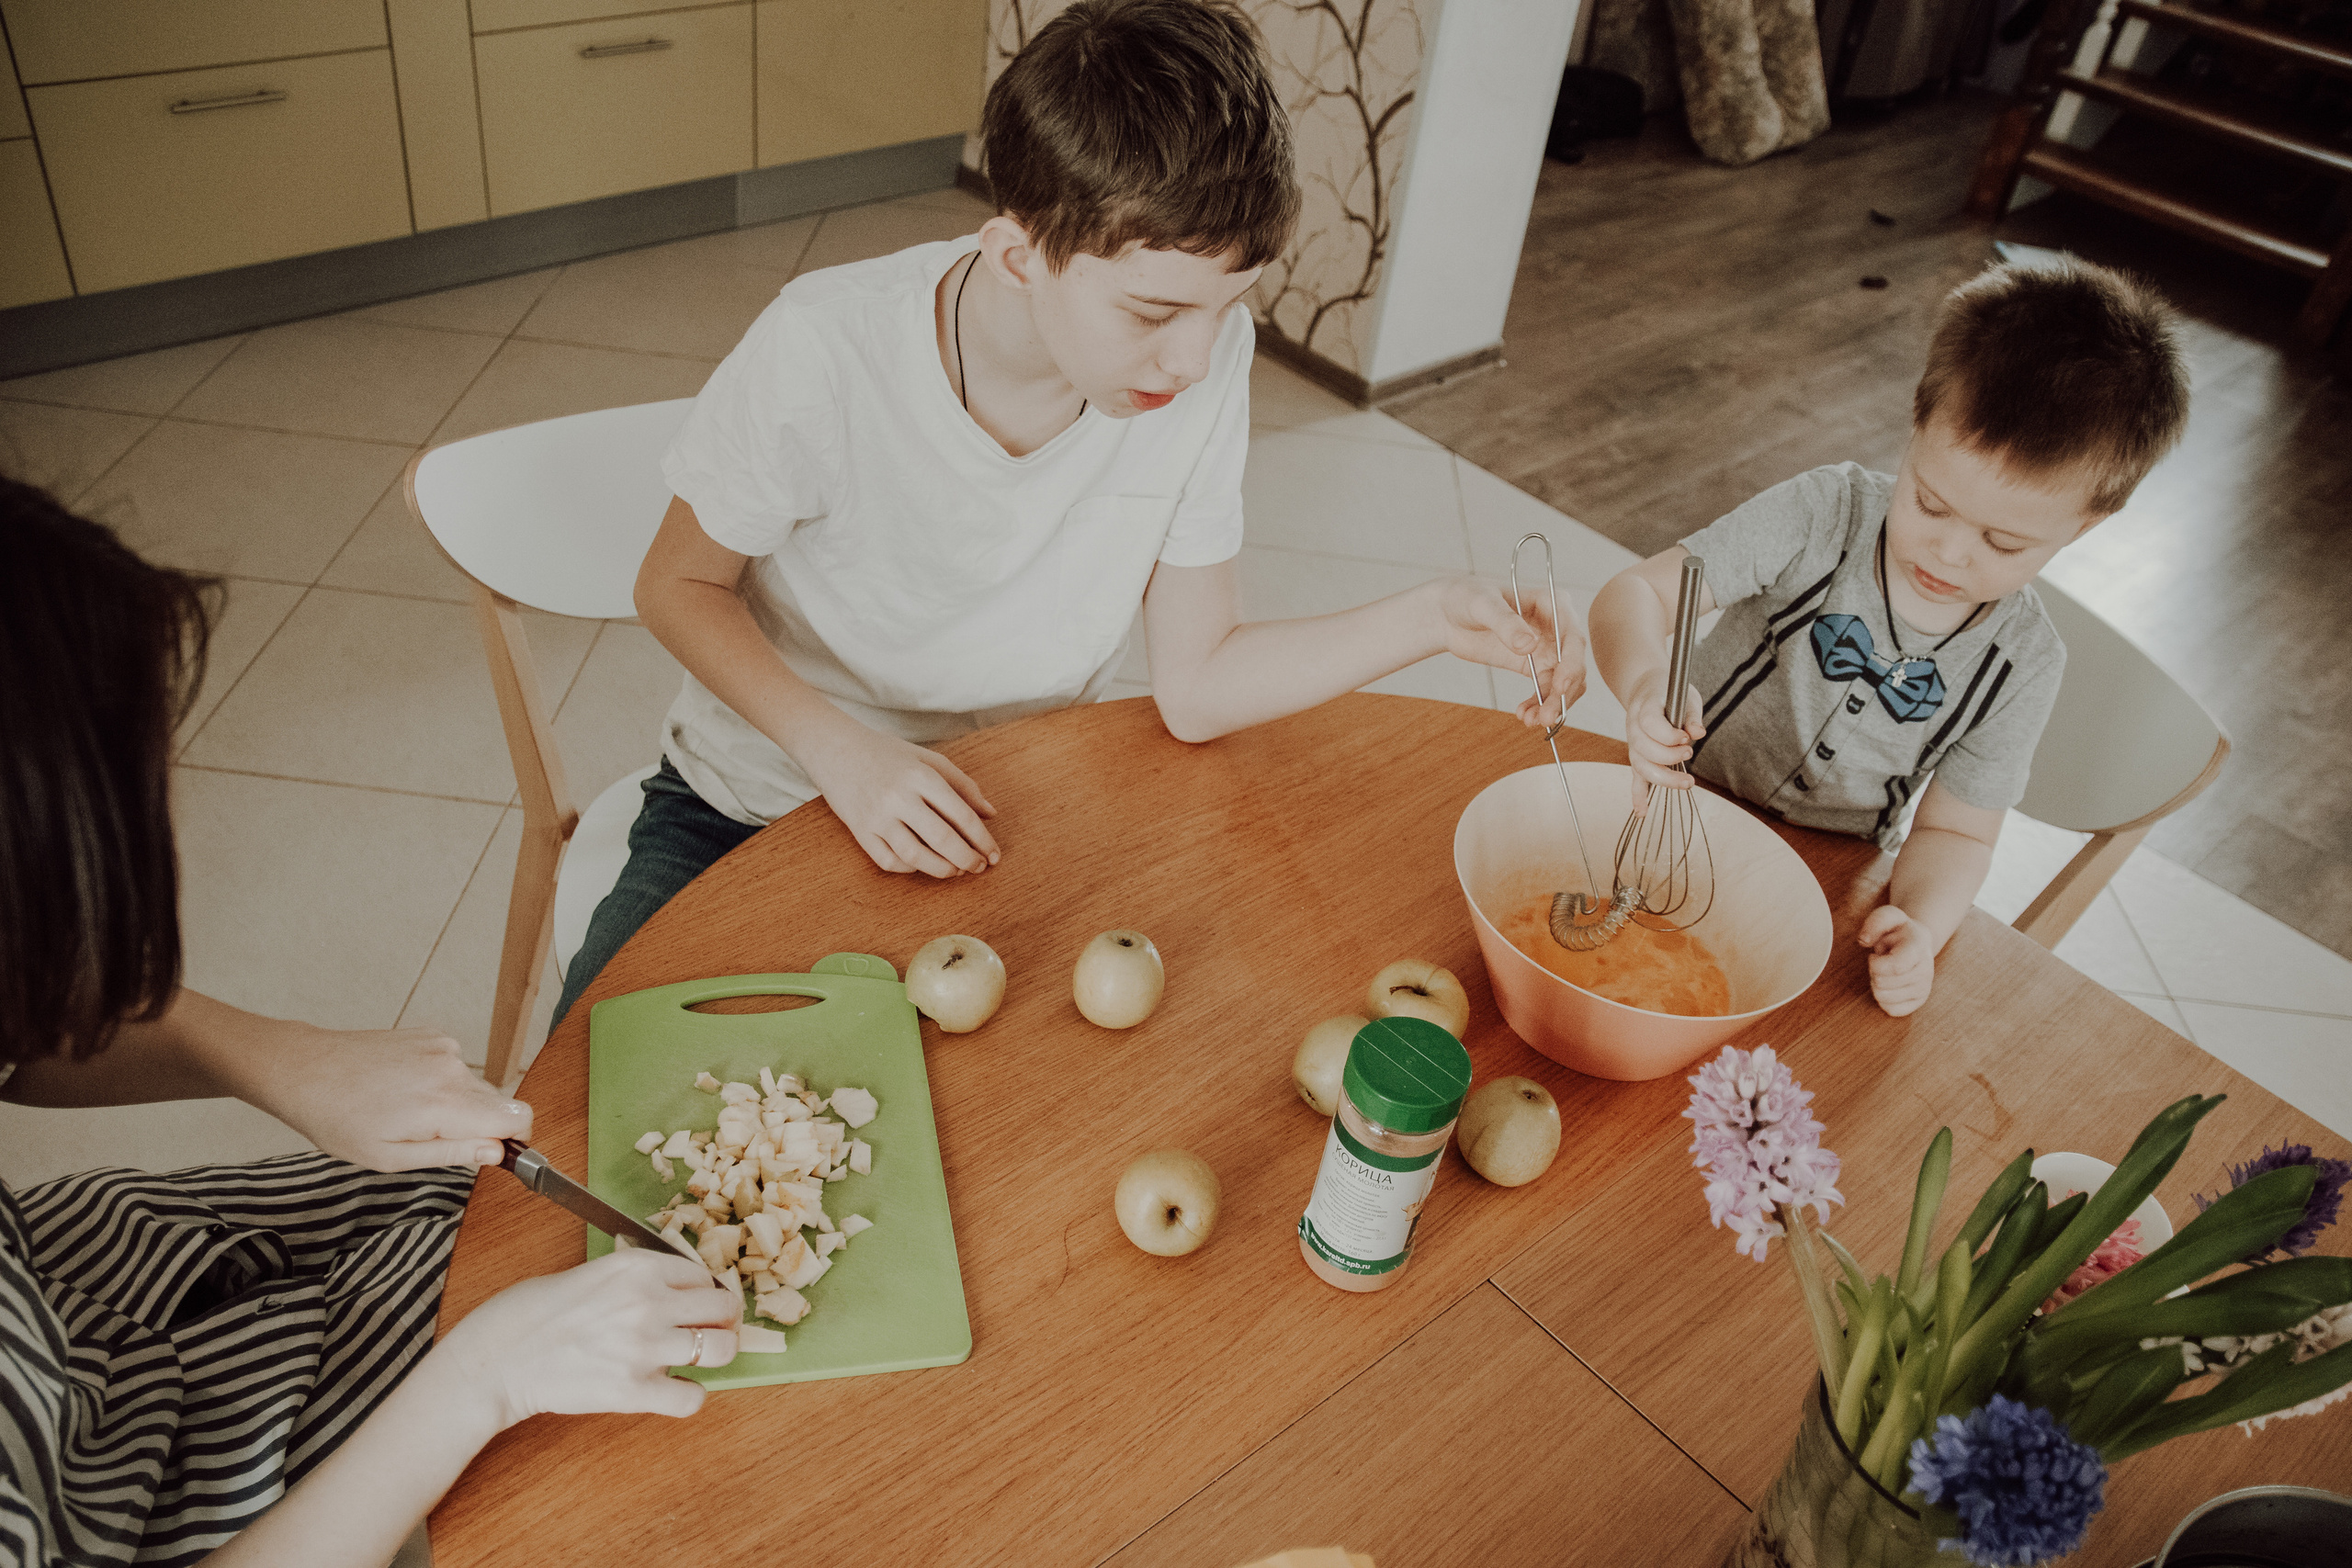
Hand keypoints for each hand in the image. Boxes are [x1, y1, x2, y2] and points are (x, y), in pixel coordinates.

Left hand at [247, 1025, 531, 1170]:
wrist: (304, 1068)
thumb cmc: (337, 1118)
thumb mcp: (388, 1157)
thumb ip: (450, 1155)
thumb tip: (496, 1153)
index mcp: (444, 1106)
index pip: (518, 1117)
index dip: (516, 1139)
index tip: (496, 1152)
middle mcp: (452, 1071)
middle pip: (498, 1104)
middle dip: (478, 1125)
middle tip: (431, 1138)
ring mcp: (443, 1048)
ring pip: (475, 1087)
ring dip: (456, 1104)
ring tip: (408, 1111)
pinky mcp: (433, 1035)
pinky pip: (456, 1067)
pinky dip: (440, 1081)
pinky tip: (404, 1088)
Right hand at [435, 1248, 740, 1428]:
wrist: (498, 1359)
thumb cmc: (532, 1314)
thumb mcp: (589, 1272)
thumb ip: (635, 1277)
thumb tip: (674, 1285)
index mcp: (636, 1267)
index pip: (702, 1273)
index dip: (705, 1290)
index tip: (700, 1302)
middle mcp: (648, 1302)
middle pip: (724, 1307)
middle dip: (723, 1319)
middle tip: (712, 1329)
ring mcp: (644, 1347)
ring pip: (722, 1349)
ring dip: (717, 1354)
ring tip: (700, 1358)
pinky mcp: (634, 1391)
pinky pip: (692, 1397)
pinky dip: (690, 1396)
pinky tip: (673, 1389)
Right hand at [796, 714, 1000, 877]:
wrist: (834, 747)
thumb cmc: (886, 753)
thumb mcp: (928, 759)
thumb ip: (962, 785)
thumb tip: (990, 813)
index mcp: (921, 776)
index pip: (961, 815)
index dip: (982, 839)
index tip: (993, 854)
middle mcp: (899, 796)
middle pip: (942, 838)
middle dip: (966, 858)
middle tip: (979, 867)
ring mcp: (877, 816)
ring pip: (915, 855)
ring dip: (941, 869)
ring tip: (955, 871)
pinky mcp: (859, 830)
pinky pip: (888, 860)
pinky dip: (909, 868)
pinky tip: (922, 865)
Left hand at [1433, 577, 1586, 727]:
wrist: (1447, 614)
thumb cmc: (1466, 597)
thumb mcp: (1482, 605)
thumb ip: (1506, 623)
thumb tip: (1530, 645)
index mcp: (1553, 603)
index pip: (1572, 637)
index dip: (1571, 664)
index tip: (1560, 686)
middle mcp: (1557, 626)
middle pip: (1572, 664)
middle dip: (1563, 693)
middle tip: (1546, 717)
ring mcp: (1547, 648)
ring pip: (1563, 682)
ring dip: (1552, 704)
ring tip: (1531, 721)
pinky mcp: (1533, 665)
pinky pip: (1546, 689)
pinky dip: (1539, 704)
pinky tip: (1525, 715)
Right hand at [1624, 668, 1705, 810]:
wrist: (1647, 690)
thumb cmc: (1669, 693)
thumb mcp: (1685, 696)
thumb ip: (1691, 715)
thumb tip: (1698, 733)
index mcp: (1644, 708)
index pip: (1650, 725)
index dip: (1668, 735)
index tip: (1686, 738)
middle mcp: (1634, 728)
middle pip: (1643, 750)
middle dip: (1668, 757)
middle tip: (1689, 754)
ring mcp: (1634, 744)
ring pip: (1640, 767)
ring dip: (1663, 779)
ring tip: (1688, 783)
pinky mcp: (1638, 756)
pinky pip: (1635, 778)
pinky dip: (1638, 795)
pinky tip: (1642, 812)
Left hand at [1858, 904, 1935, 1016]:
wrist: (1918, 942)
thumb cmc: (1898, 930)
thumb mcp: (1887, 916)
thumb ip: (1875, 922)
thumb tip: (1864, 940)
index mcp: (1919, 947)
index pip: (1894, 967)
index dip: (1876, 963)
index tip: (1874, 955)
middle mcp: (1926, 970)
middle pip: (1883, 984)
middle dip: (1874, 972)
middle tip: (1881, 962)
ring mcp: (1925, 988)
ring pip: (1884, 998)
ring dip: (1877, 985)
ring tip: (1886, 972)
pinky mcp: (1920, 1001)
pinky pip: (1891, 1010)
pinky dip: (1884, 999)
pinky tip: (1890, 984)